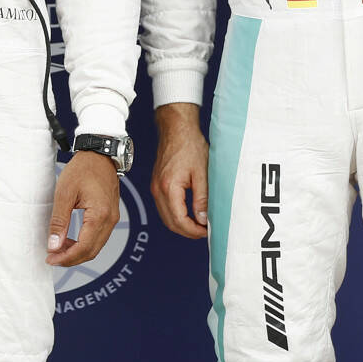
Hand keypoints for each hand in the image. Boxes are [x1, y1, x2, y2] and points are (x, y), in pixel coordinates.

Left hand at [45, 151, 119, 267]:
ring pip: (96, 246)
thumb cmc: (82, 169)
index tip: (51, 259)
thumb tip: (54, 245)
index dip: (66, 257)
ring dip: (77, 252)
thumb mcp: (64, 193)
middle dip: (71, 259)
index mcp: (99, 215)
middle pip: (91, 251)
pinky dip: (84, 243)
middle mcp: (110, 219)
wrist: (99, 154)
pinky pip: (98, 237)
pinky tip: (70, 240)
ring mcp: (112, 218)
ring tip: (58, 249)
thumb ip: (59, 221)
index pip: (84, 248)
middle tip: (52, 257)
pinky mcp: (111, 215)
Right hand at [150, 102, 209, 239]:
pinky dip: (175, 215)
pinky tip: (188, 214)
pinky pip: (163, 207)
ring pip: (166, 217)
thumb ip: (202, 199)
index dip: (194, 231)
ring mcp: (155, 187)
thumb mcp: (202, 174)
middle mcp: (158, 189)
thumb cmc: (189, 146)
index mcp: (169, 187)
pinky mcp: (157, 184)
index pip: (179, 220)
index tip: (206, 232)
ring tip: (198, 225)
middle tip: (204, 232)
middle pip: (170, 223)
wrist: (177, 129)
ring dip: (181, 224)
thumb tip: (202, 219)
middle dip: (187, 232)